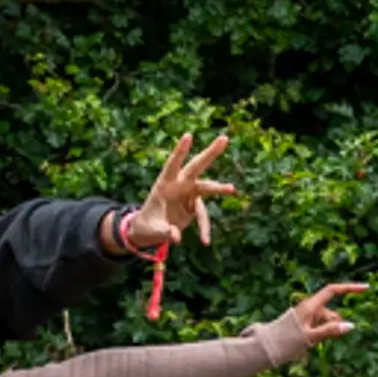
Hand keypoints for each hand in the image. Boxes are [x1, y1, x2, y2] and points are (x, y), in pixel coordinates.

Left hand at [124, 131, 236, 253]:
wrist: (148, 232)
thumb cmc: (146, 226)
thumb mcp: (152, 230)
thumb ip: (164, 231)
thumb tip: (176, 236)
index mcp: (164, 184)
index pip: (172, 164)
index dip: (180, 151)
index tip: (188, 136)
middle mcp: (178, 185)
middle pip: (196, 167)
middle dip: (210, 153)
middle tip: (224, 138)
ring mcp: (187, 194)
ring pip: (206, 186)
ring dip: (219, 187)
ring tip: (231, 189)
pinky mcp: (193, 206)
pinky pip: (203, 216)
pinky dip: (204, 228)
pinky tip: (204, 241)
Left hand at [262, 285, 360, 355]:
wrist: (267, 346)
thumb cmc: (286, 341)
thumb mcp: (310, 337)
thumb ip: (330, 331)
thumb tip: (351, 326)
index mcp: (311, 306)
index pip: (333, 291)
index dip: (350, 288)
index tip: (365, 288)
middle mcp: (310, 308)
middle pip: (332, 313)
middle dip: (334, 326)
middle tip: (316, 339)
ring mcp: (308, 316)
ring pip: (327, 322)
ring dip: (326, 333)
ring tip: (309, 343)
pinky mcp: (305, 324)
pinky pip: (320, 327)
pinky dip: (320, 334)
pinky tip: (309, 343)